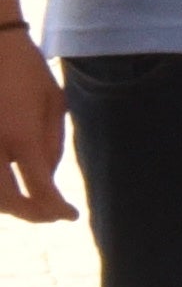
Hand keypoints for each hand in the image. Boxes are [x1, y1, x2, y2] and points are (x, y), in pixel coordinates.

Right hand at [0, 32, 63, 224]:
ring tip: (30, 199)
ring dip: (6, 203)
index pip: (40, 188)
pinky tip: (9, 179)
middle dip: (29, 213)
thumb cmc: (26, 70)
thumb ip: (51, 143)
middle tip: (49, 213)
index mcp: (21, 135)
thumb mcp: (54, 102)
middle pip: (5, 200)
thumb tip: (45, 178)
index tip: (69, 216)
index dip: (56, 209)